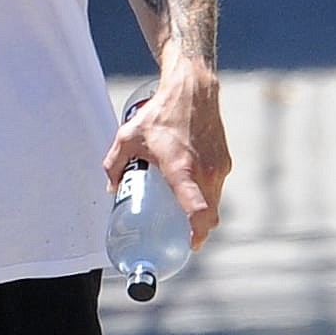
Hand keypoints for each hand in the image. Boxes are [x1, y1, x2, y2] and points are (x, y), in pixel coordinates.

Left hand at [103, 65, 231, 249]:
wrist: (193, 90)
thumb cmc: (161, 113)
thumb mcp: (128, 137)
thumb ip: (114, 164)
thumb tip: (111, 187)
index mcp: (182, 168)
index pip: (198, 209)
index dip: (196, 232)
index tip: (188, 245)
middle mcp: (206, 170)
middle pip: (209, 213)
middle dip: (197, 229)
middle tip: (179, 238)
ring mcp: (219, 166)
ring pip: (214, 202)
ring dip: (202, 213)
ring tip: (183, 217)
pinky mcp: (224, 161)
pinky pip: (217, 188)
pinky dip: (206, 196)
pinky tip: (189, 192)